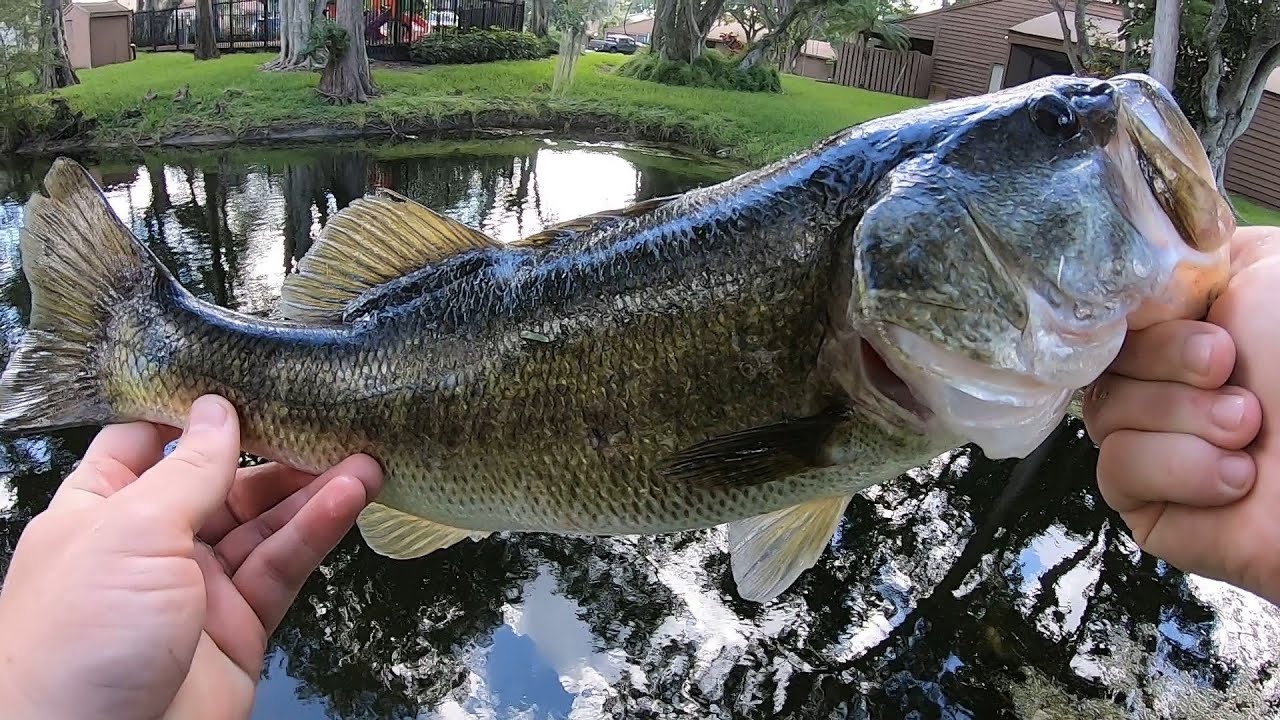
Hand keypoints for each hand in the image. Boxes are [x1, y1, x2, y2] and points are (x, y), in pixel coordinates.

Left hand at [0, 394, 383, 719]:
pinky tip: (348, 499)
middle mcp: (149, 545)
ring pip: (265, 525)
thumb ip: (186, 468)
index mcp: (100, 511)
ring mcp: (197, 588)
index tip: (247, 377)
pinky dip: (318, 532)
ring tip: (363, 458)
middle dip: (273, 451)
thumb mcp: (130, 531)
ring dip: (313, 491)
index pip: (146, 443)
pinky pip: (283, 567)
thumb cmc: (75, 644)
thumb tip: (217, 408)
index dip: (194, 411)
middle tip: (328, 419)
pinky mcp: (239, 627)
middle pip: (221, 481)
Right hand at [1083, 225, 1279, 601]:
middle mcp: (1172, 384)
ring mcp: (1159, 446)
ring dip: (1180, 418)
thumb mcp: (1265, 266)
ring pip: (1103, 416)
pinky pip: (1117, 473)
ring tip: (1248, 431)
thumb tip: (1131, 277)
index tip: (1202, 317)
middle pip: (1103, 363)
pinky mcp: (1152, 507)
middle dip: (1166, 365)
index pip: (1113, 312)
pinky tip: (1236, 478)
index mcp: (1193, 325)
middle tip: (1229, 371)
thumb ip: (1186, 253)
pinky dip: (1177, 468)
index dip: (1140, 314)